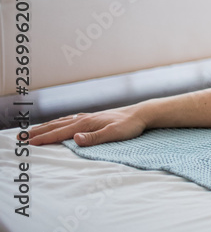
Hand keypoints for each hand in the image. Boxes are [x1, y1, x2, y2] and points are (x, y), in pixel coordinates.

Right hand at [28, 107, 147, 146]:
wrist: (141, 114)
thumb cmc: (129, 126)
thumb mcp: (113, 134)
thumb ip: (94, 137)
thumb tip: (75, 139)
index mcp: (86, 123)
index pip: (60, 133)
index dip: (43, 139)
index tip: (27, 143)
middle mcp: (84, 118)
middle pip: (56, 126)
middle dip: (38, 132)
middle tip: (20, 138)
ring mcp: (88, 117)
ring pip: (62, 122)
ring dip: (46, 126)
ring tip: (33, 131)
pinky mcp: (93, 117)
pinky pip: (71, 119)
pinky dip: (60, 122)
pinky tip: (60, 123)